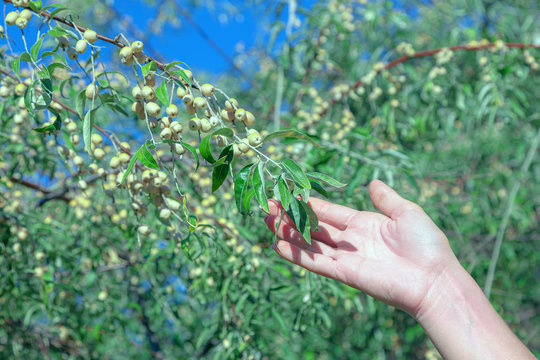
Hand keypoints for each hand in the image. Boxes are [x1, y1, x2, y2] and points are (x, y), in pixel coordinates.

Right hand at [264, 179, 460, 316]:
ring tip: (265, 221)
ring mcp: (345, 257)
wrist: (434, 278)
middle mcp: (349, 240)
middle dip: (290, 216)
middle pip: (313, 227)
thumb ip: (386, 198)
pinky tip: (277, 245)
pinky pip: (314, 263)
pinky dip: (295, 255)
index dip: (307, 204)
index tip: (287, 194)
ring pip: (308, 243)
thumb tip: (373, 182)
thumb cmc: (425, 244)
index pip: (328, 212)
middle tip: (267, 205)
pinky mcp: (344, 273)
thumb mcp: (406, 212)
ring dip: (287, 233)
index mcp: (362, 224)